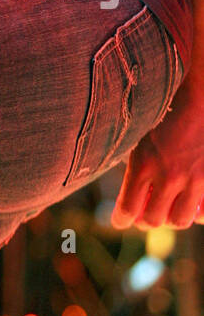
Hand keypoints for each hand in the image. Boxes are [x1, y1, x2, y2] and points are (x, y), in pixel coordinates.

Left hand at [111, 72, 203, 229]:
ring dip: (171, 218)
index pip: (128, 208)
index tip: (120, 220)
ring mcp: (193, 180)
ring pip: (180, 221)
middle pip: (154, 220)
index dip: (121, 219)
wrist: (199, 94)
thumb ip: (136, 157)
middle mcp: (168, 176)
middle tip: (144, 215)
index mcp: (144, 164)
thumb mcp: (141, 130)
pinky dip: (197, 215)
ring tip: (167, 210)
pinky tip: (192, 207)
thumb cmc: (165, 106)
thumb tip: (128, 181)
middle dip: (145, 220)